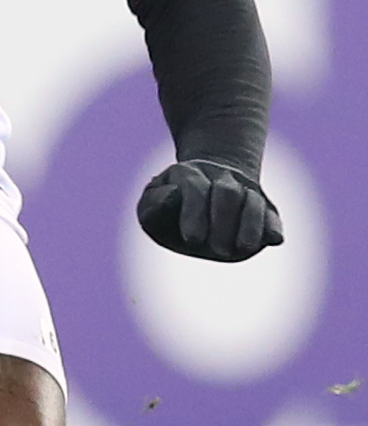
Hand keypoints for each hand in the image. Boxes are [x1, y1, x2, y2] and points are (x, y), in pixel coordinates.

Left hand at [135, 159, 283, 261]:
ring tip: (243, 249)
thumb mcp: (151, 210)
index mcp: (188, 174)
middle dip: (223, 222)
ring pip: (253, 200)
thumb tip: (174, 195)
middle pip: (228, 193)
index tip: (192, 240)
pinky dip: (273, 225)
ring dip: (250, 225)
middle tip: (218, 251)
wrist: (201, 194)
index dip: (195, 213)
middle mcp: (221, 177)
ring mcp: (244, 190)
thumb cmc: (169, 209)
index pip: (195, 188)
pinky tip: (273, 240)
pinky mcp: (263, 207)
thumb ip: (153, 206)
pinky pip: (271, 213)